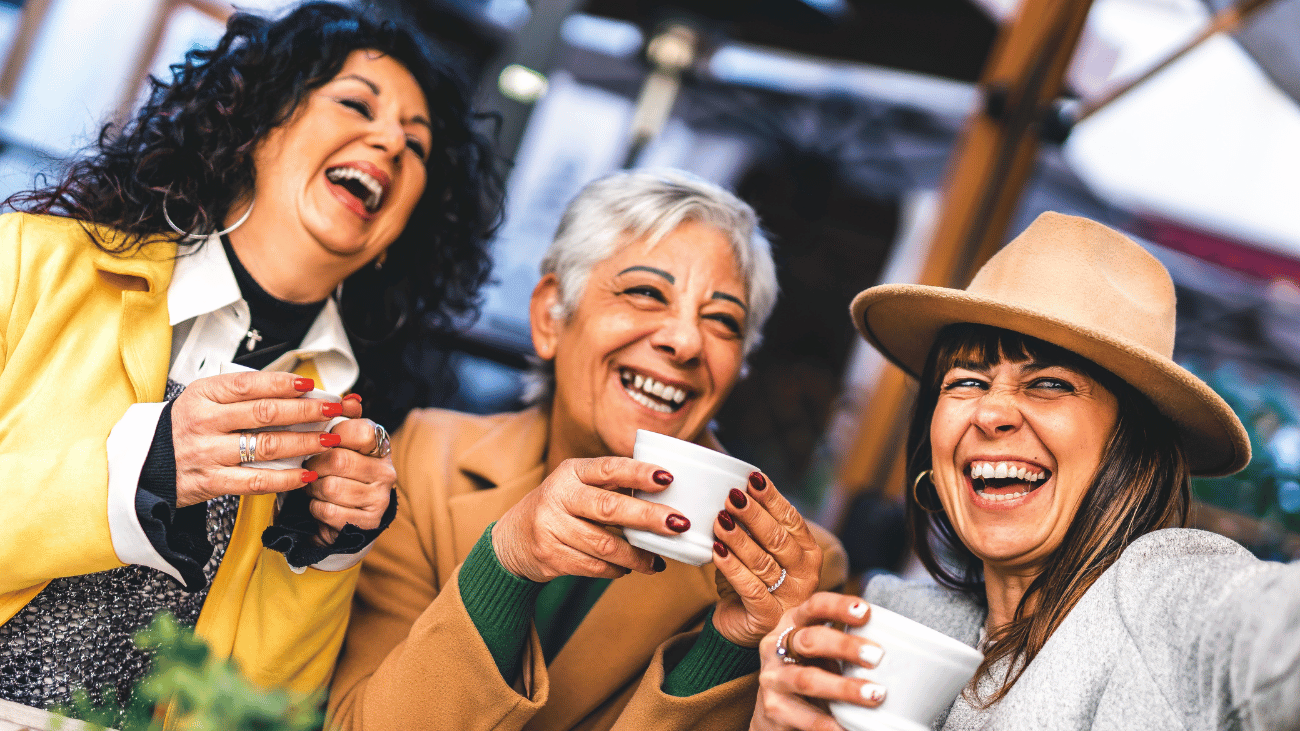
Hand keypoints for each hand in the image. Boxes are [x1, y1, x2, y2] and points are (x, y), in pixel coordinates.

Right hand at [171, 372, 362, 507]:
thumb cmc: (181, 429)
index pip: (250, 384)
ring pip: (266, 445)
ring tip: (329, 440)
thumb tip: (292, 390)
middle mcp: (204, 422)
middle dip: (306, 411)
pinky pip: (255, 480)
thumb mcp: (202, 400)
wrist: (142, 466)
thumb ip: (241, 395)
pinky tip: (306, 474)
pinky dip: (285, 478)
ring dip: (304, 442)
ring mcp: (208, 453)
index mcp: (203, 395)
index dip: (284, 383)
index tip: (311, 384)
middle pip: (265, 413)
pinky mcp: (211, 482)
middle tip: (333, 410)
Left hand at [302, 407, 394, 544]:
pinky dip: (315, 508)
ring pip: (330, 487)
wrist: (349, 517)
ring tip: (314, 486)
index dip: (336, 435)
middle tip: (310, 468)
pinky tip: (320, 504)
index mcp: (381, 446)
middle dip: (315, 465)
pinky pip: (328, 511)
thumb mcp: (343, 445)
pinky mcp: (368, 522)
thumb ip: (344, 420)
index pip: (362, 432)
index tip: (324, 441)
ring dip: (312, 488)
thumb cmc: (341, 473)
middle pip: (339, 460)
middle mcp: (386, 471)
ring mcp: (380, 498)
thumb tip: (350, 399)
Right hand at [492, 456, 691, 581]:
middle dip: (648, 517)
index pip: (609, 468)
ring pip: (605, 545)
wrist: (511, 540)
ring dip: (637, 555)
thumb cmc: (560, 508)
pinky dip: (616, 570)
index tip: (668, 479)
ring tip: (656, 560)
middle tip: (678, 524)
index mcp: (571, 472)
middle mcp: (558, 496)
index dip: (639, 473)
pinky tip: (628, 568)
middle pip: (610, 507)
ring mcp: (551, 527)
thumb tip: (666, 496)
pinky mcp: (550, 556)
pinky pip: (593, 567)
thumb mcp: (577, 486)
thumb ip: (611, 487)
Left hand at [711, 472, 822, 646]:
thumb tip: (736, 490)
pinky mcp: (768, 617)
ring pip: (763, 562)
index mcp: (809, 553)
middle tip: (732, 496)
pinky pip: (750, 588)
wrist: (745, 630)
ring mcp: (789, 598)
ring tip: (720, 519)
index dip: (772, 498)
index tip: (752, 478)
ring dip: (739, 538)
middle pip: (779, 539)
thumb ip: (758, 528)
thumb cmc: (754, 583)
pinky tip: (717, 550)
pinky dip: (732, 567)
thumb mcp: (763, 552)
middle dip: (754, 515)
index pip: (791, 519)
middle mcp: (805, 575)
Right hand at [752, 593, 884, 730]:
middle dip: (844, 646)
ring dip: (843, 688)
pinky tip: (849, 727)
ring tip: (874, 695)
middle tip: (877, 656)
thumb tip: (896, 648)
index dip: (838, 607)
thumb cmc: (807, 671)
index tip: (866, 612)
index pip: (814, 607)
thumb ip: (842, 645)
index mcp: (792, 624)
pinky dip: (829, 724)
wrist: (774, 712)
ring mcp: (773, 678)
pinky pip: (805, 717)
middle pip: (809, 640)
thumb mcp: (819, 651)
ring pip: (807, 679)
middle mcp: (776, 646)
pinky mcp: (774, 708)